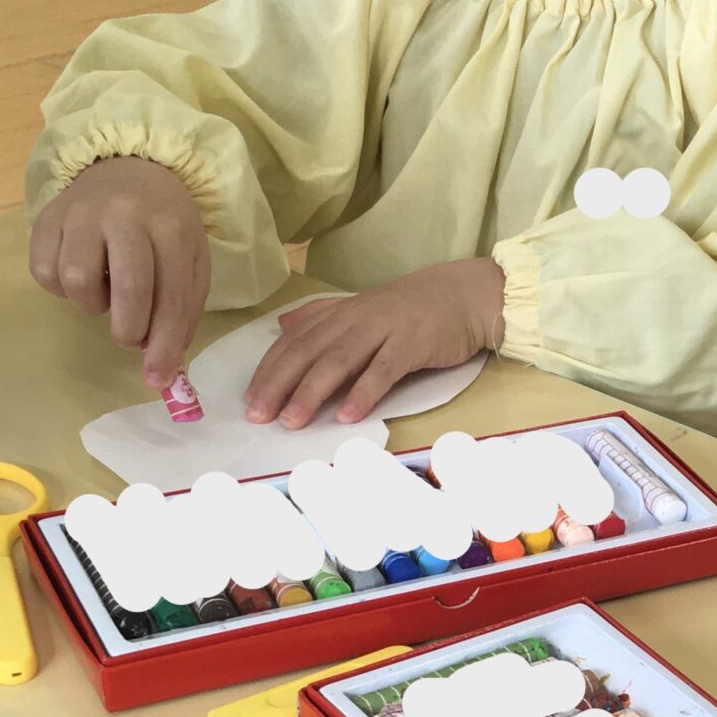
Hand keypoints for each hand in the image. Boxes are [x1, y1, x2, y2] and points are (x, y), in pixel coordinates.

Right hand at [28, 157, 210, 389]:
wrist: (128, 168)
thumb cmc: (165, 224)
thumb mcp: (191, 259)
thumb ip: (182, 311)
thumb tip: (162, 365)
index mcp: (171, 227)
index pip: (171, 296)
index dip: (165, 345)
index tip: (158, 376)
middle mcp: (125, 215)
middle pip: (127, 289)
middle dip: (130, 329)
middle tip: (131, 335)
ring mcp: (81, 213)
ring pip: (77, 281)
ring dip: (93, 304)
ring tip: (106, 290)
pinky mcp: (46, 218)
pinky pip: (45, 272)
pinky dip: (62, 288)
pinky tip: (82, 274)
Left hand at [243, 259, 504, 429]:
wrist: (465, 295)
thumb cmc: (415, 309)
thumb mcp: (363, 308)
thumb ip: (322, 316)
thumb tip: (283, 326)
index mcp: (341, 313)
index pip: (295, 341)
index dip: (270, 370)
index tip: (250, 400)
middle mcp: (356, 318)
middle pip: (309, 352)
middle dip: (280, 384)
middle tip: (260, 416)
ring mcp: (384, 330)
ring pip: (339, 361)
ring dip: (312, 392)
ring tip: (293, 421)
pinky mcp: (412, 344)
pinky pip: (383, 371)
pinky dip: (363, 393)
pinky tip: (347, 416)